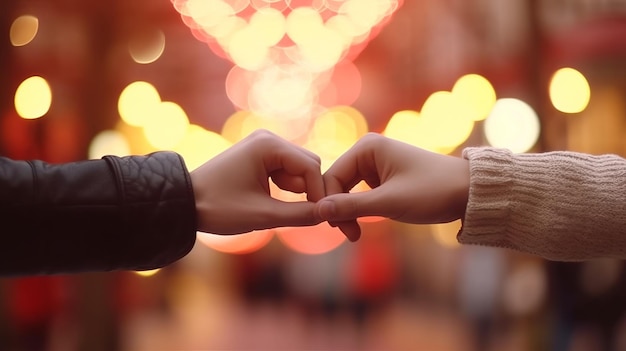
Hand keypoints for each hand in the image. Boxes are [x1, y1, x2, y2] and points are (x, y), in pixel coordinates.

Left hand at [191, 130, 324, 233]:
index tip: (320, 219)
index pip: (311, 167)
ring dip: (298, 191)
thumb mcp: (263, 215)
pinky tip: (271, 202)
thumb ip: (300, 215)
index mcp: (268, 145)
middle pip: (308, 165)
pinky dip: (286, 188)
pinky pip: (286, 171)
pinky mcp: (259, 156)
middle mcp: (268, 138)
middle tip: (305, 217)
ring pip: (299, 169)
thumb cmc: (219, 208)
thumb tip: (327, 215)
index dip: (319, 194)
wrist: (183, 203)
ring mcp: (263, 145)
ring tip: (281, 211)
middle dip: (310, 191)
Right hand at [315, 133, 469, 241]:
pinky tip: (365, 224)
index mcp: (367, 147)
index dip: (331, 205)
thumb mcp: (389, 203)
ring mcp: (376, 163)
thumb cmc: (432, 192)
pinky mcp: (384, 177)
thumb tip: (318, 211)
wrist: (469, 192)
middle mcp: (368, 150)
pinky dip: (360, 210)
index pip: (332, 177)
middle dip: (340, 210)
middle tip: (351, 235)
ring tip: (357, 233)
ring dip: (349, 212)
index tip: (342, 230)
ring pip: (347, 191)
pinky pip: (361, 194)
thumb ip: (351, 207)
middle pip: (337, 184)